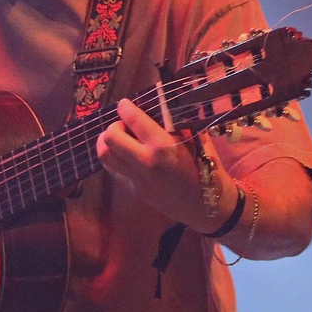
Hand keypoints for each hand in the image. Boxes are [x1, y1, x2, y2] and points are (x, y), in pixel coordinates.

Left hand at [96, 99, 227, 227]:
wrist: (206, 207)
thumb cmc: (207, 169)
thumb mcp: (197, 141)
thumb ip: (178, 124)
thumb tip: (163, 108)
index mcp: (163, 147)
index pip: (134, 121)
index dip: (125, 108)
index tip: (124, 104)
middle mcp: (145, 162)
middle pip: (110, 138)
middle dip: (114, 126)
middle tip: (124, 125)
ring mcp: (137, 179)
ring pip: (105, 155)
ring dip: (108, 142)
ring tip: (120, 138)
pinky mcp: (134, 190)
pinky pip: (113, 170)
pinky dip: (113, 157)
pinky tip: (124, 154)